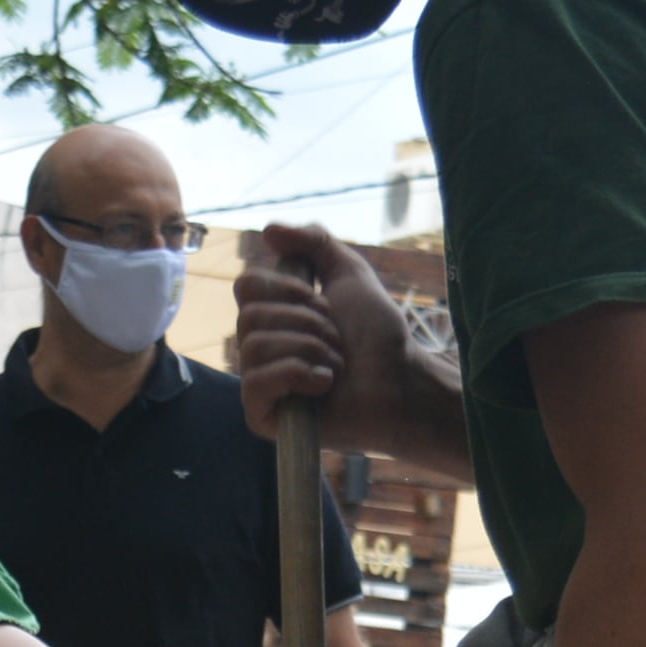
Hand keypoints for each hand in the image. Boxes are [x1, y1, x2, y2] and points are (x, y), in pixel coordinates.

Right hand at [233, 221, 418, 450]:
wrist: (399, 380)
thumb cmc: (378, 335)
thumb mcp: (349, 272)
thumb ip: (314, 242)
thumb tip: (268, 229)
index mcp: (274, 315)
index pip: (246, 285)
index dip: (286, 289)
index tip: (322, 302)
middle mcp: (260, 347)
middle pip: (249, 316)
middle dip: (306, 322)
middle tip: (337, 339)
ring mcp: (260, 383)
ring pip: (255, 346)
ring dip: (309, 349)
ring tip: (336, 364)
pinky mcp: (263, 417)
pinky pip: (256, 383)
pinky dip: (297, 376)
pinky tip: (325, 384)